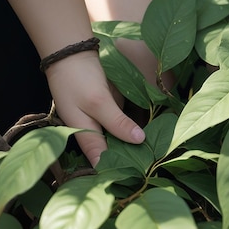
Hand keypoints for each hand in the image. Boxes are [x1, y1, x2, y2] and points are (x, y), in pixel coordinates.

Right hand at [44, 50, 144, 165]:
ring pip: (116, 141)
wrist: (71, 54)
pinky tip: (150, 135)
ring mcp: (98, 122)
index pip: (100, 161)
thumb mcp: (99, 101)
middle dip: (128, 159)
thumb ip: (117, 123)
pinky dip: (131, 130)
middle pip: (110, 153)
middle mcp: (90, 132)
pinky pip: (120, 127)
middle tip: (154, 163)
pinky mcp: (107, 112)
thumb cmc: (79, 79)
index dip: (116, 170)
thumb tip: (139, 141)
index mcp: (82, 135)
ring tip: (156, 153)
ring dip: (132, 145)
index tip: (138, 175)